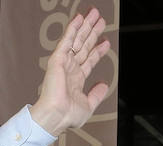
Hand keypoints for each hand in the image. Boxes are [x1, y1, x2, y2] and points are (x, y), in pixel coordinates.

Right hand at [29, 10, 111, 135]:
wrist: (57, 115)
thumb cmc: (68, 115)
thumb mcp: (88, 105)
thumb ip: (96, 94)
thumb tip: (104, 85)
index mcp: (76, 79)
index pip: (89, 60)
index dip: (98, 50)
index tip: (105, 41)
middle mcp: (70, 69)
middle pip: (84, 46)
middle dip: (93, 32)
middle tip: (100, 20)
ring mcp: (64, 63)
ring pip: (77, 40)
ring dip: (85, 26)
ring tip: (94, 14)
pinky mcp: (58, 59)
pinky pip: (67, 41)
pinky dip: (72, 29)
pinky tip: (79, 19)